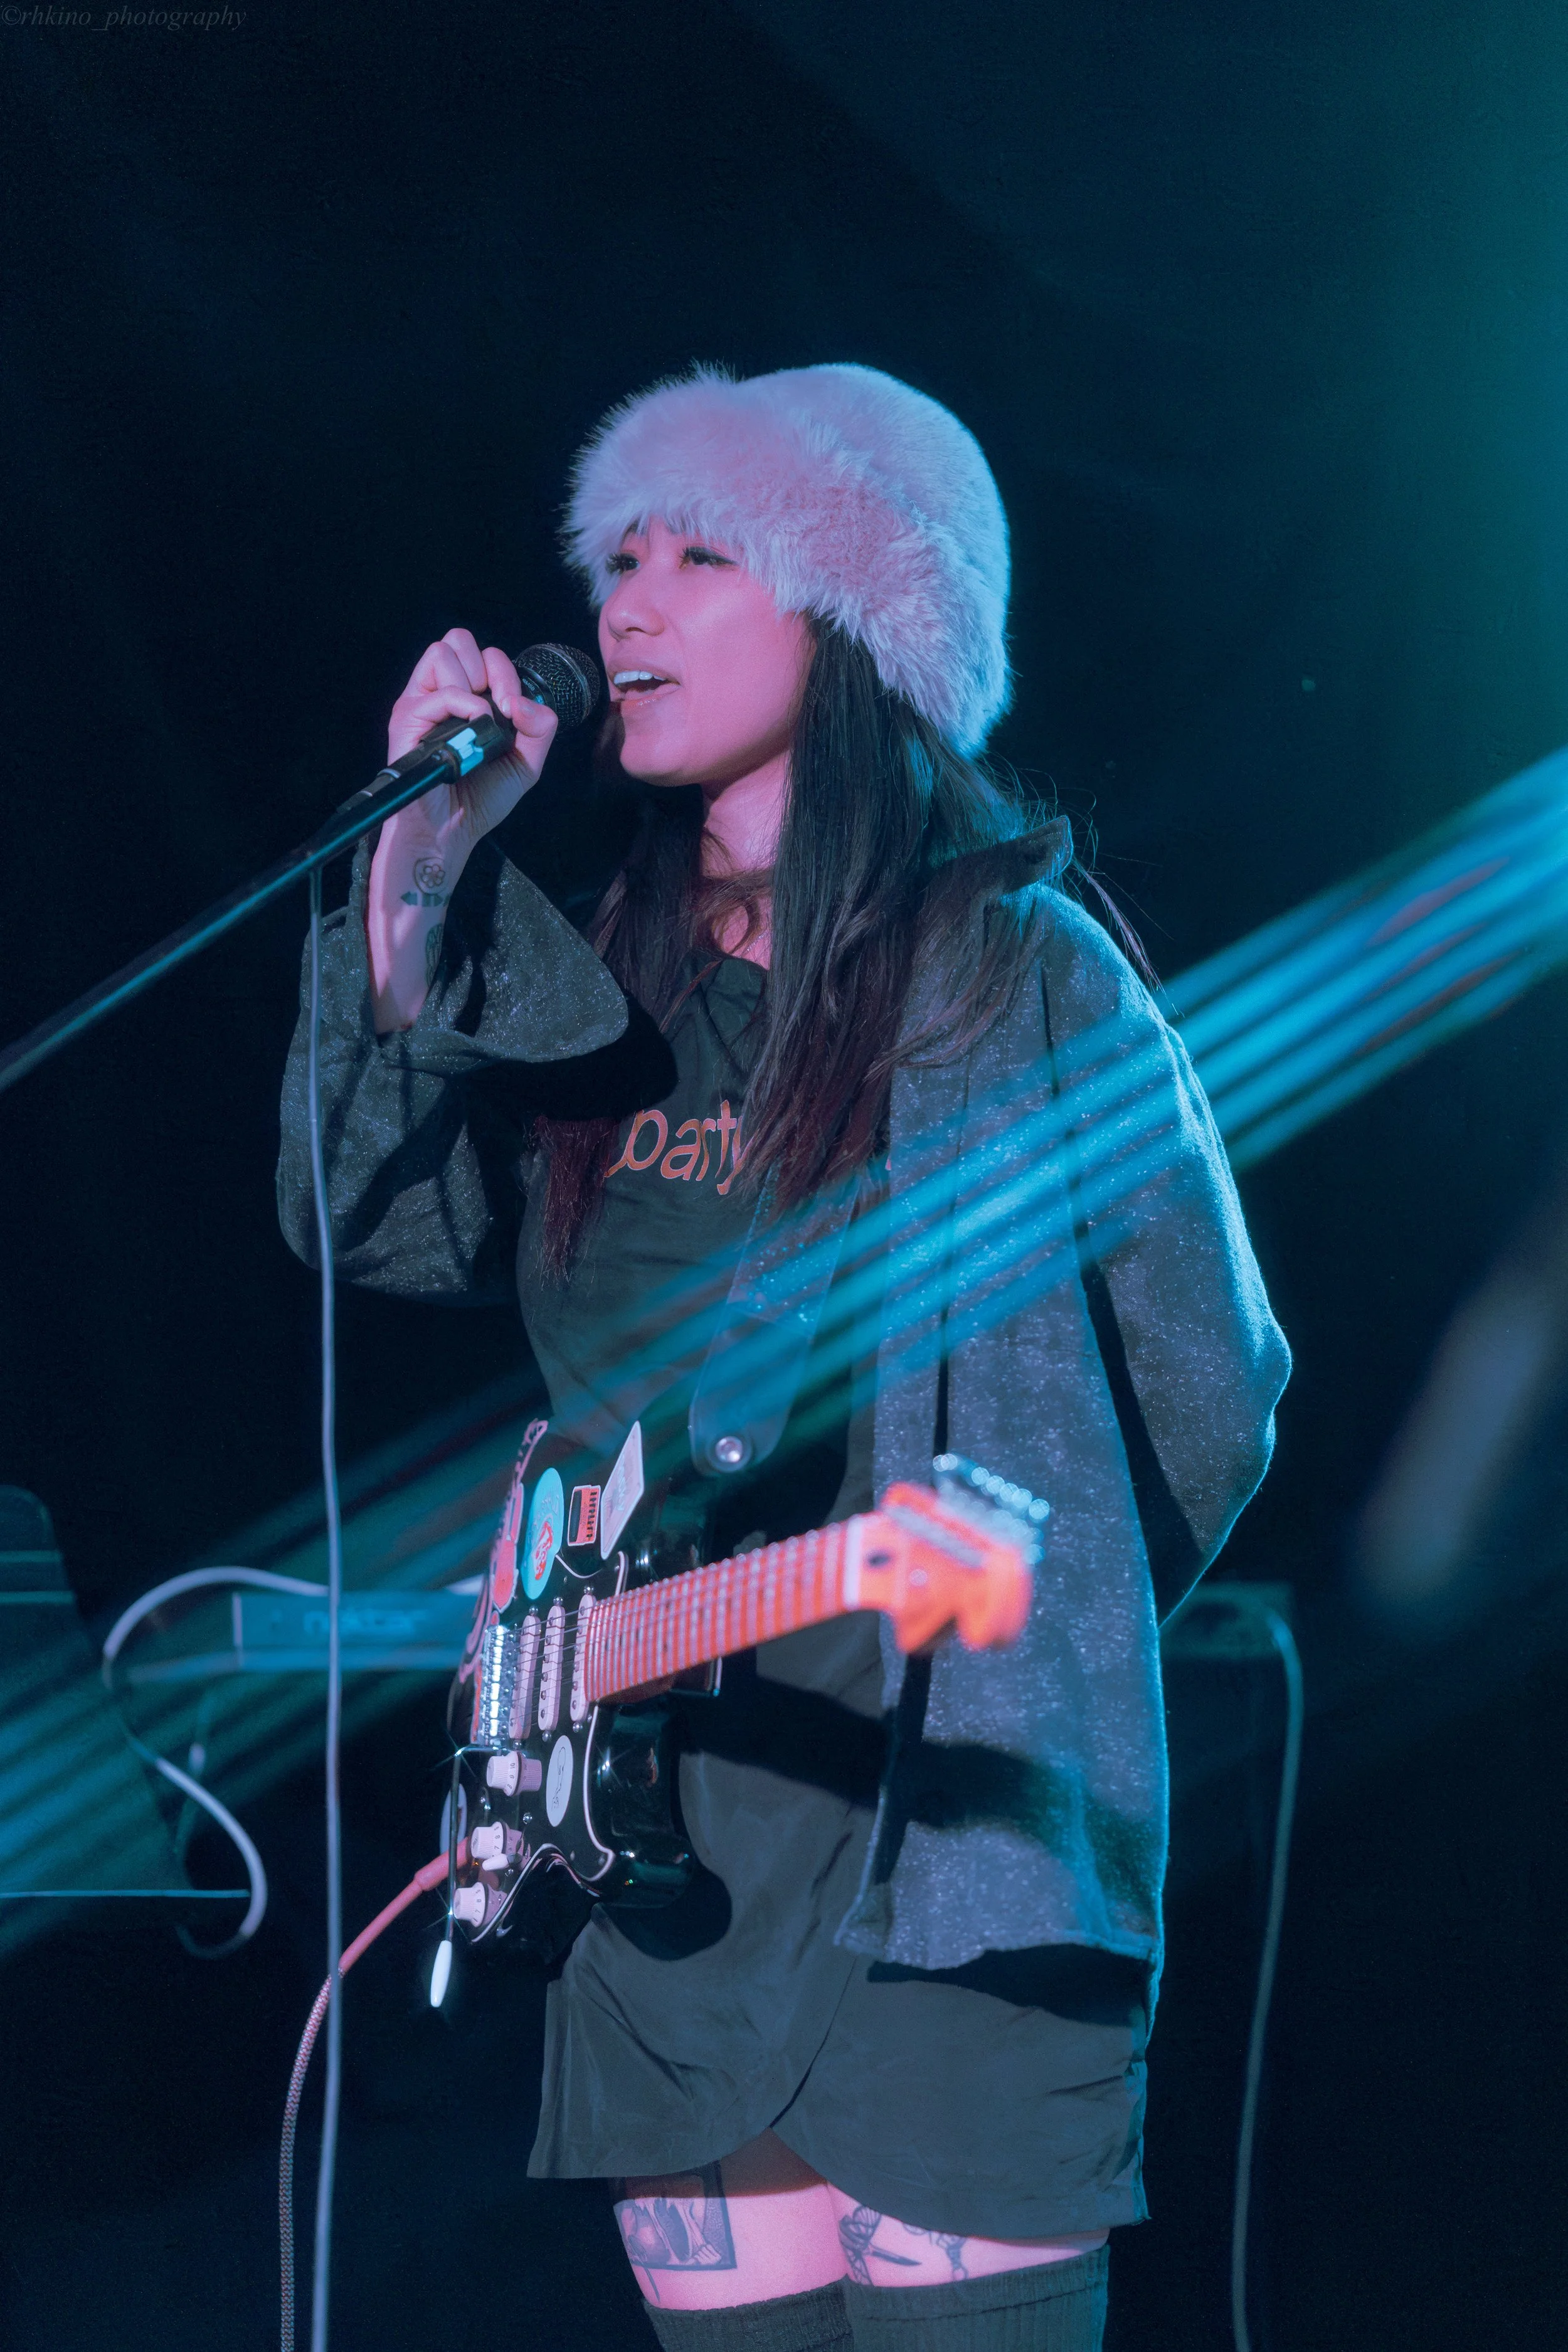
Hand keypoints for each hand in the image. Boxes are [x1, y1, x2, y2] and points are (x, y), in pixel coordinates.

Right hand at [365, 628, 559, 1030]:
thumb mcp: (526, 762)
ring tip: (479, 717)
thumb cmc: (480, 800)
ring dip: (473, 680)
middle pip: (456, 638)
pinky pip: (440, 690)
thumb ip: (539, 727)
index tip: (514, 706)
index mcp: (464, 700)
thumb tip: (521, 700)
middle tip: (494, 701)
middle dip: (485, 663)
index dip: (504, 670)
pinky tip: (475, 727)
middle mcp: (440, 696)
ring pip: (443, 651)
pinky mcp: (407, 718)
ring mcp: (422, 705)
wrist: (451, 833)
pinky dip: (466, 705)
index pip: (480, 653)